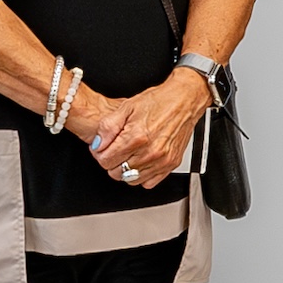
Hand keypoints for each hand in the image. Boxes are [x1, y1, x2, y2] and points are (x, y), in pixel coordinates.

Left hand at [86, 72, 211, 187]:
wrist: (184, 100)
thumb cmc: (159, 101)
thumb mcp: (126, 107)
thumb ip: (108, 127)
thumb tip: (98, 144)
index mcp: (136, 137)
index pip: (106, 160)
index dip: (99, 154)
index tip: (102, 148)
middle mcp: (150, 152)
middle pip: (116, 173)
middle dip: (111, 162)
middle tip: (114, 150)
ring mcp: (161, 160)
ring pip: (131, 180)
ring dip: (125, 170)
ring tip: (128, 154)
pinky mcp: (171, 164)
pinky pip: (148, 182)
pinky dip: (141, 175)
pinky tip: (140, 161)